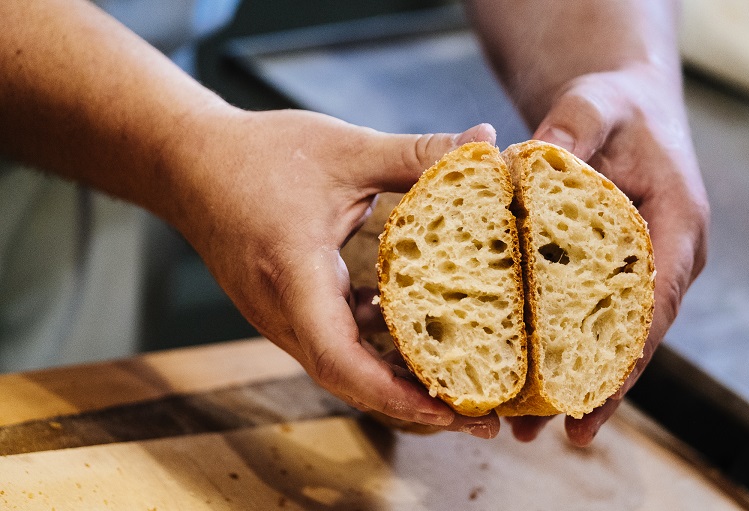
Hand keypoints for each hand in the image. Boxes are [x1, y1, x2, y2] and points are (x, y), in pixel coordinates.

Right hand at [170, 107, 500, 437]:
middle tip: (478, 417)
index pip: (339, 359)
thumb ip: (418, 152)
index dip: (397, 395)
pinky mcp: (282, 309)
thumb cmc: (258, 154)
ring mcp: (277, 316)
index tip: (452, 412)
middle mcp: (281, 311)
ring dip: (396, 380)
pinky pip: (332, 341)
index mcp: (294, 276)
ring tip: (456, 382)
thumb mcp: (346, 149)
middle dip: (414, 404)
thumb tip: (485, 143)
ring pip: (341, 366)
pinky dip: (373, 346)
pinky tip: (409, 327)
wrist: (187, 162)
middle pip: (348, 380)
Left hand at [507, 65, 709, 444]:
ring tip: (527, 427)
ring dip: (571, 383)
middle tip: (546, 430)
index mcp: (675, 226)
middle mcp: (661, 259)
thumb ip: (572, 126)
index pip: (653, 298)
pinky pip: (585, 319)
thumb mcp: (595, 103)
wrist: (620, 111)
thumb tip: (527, 157)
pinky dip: (559, 351)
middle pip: (630, 335)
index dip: (624, 351)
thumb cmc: (617, 108)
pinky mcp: (605, 273)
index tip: (589, 395)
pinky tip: (527, 384)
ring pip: (607, 338)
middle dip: (591, 386)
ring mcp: (635, 271)